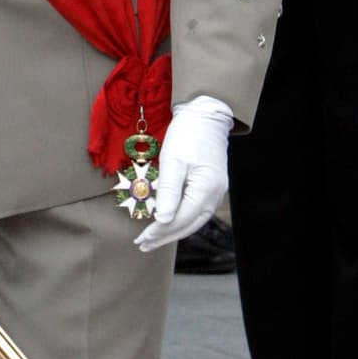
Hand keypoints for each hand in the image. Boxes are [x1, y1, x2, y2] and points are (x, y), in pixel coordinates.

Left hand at [136, 96, 231, 253]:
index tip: (141, 239)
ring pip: (193, 220)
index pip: (180, 220)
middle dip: (165, 236)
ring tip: (153, 238)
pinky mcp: (212, 186)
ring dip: (173, 230)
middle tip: (143, 244)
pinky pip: (196, 210)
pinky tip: (169, 221)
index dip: (160, 232)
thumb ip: (169, 193)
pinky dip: (181, 218)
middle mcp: (215, 194)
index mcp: (206, 189)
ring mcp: (216, 191)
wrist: (205, 114)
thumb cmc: (187, 134)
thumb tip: (164, 221)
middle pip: (188, 224)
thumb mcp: (173, 161)